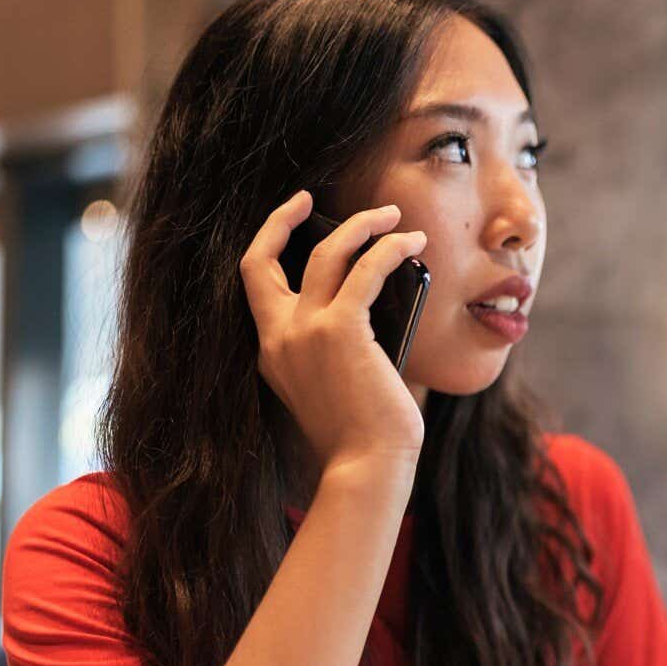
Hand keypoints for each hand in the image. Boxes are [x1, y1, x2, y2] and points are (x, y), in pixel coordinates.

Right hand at [239, 189, 428, 471]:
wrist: (367, 468)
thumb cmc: (364, 437)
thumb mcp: (337, 383)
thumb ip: (340, 344)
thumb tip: (376, 295)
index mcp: (271, 355)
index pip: (254, 286)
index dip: (267, 244)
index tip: (291, 218)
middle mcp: (278, 339)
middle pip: (260, 259)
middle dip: (282, 219)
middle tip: (311, 197)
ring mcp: (305, 332)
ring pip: (325, 253)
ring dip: (361, 226)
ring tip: (394, 217)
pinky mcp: (340, 330)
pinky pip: (366, 270)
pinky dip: (390, 249)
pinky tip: (412, 244)